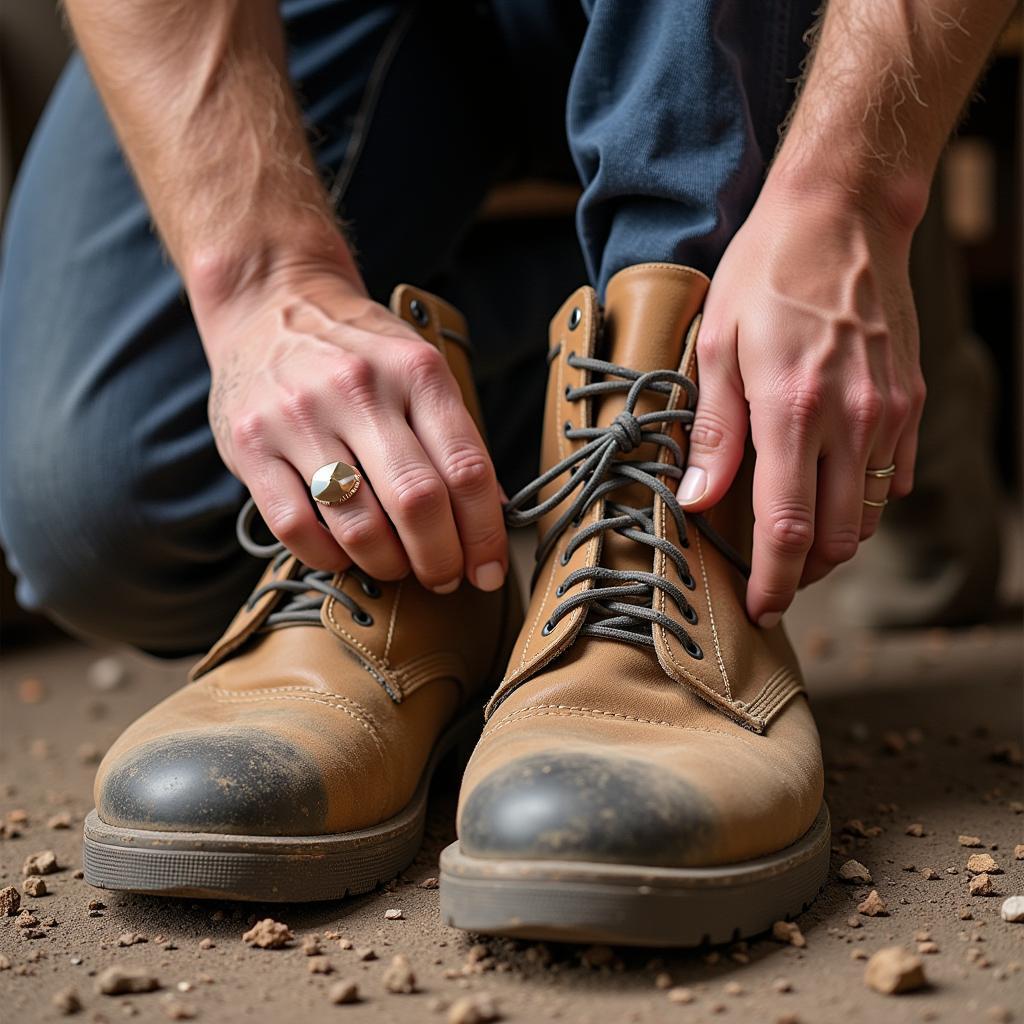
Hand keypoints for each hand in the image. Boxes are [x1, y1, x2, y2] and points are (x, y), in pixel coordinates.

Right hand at [197, 265, 507, 593]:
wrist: (270, 304)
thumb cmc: (359, 351)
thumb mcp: (419, 370)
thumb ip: (454, 436)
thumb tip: (494, 514)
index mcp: (416, 371)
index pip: (467, 469)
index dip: (485, 534)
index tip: (489, 570)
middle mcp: (358, 388)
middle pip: (417, 502)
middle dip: (440, 559)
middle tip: (444, 577)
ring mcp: (299, 416)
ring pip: (358, 524)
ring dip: (388, 564)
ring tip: (397, 567)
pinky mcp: (251, 443)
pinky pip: (295, 528)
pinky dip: (328, 557)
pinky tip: (344, 554)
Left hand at [678, 179, 925, 625]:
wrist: (842, 213)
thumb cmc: (766, 273)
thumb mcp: (715, 345)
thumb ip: (712, 432)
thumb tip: (698, 501)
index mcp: (793, 411)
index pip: (786, 528)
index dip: (772, 581)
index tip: (759, 608)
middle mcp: (852, 421)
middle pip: (836, 537)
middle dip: (801, 572)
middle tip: (769, 577)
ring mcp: (889, 413)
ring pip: (871, 515)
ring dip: (833, 542)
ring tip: (794, 541)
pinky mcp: (911, 400)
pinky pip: (896, 478)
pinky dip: (865, 503)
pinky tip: (831, 494)